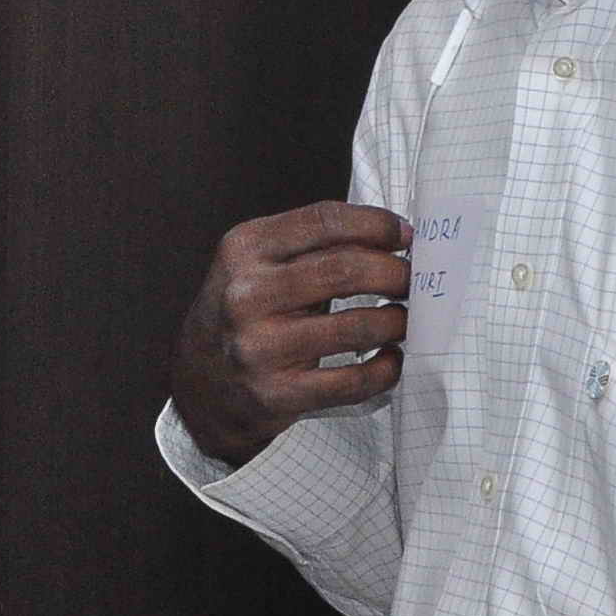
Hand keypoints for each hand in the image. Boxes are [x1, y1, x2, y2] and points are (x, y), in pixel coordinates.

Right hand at [173, 202, 411, 468]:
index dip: (375, 225)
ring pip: (357, 326)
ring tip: (405, 320)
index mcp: (242, 249)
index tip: (405, 236)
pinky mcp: (276, 393)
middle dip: (395, 273)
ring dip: (397, 321)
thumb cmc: (247, 312)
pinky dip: (385, 369)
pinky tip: (391, 359)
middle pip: (345, 270)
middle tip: (415, 281)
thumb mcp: (260, 264)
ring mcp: (259, 347)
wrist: (200, 383)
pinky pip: (352, 381)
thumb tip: (395, 236)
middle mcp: (245, 295)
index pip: (324, 221)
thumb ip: (314, 245)